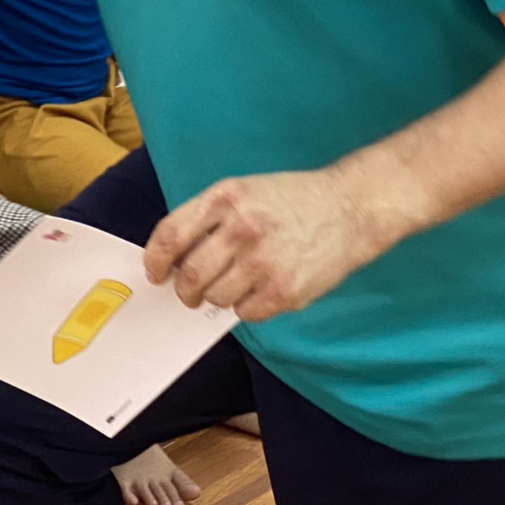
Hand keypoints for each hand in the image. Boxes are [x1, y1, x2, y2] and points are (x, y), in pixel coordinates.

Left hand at [141, 168, 403, 321]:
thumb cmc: (290, 200)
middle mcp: (241, 229)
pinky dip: (246, 307)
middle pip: (190, 275)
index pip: (170, 236)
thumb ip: (206, 218)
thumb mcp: (242, 191)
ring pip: (216, 297)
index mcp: (224, 198)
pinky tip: (258, 291)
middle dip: (183, 290)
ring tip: (233, 285)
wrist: (349, 208)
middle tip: (189, 293)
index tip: (154, 273)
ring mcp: (264, 262)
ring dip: (217, 298)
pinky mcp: (286, 291)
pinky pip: (246, 313)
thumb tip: (172, 259)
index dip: (155, 260)